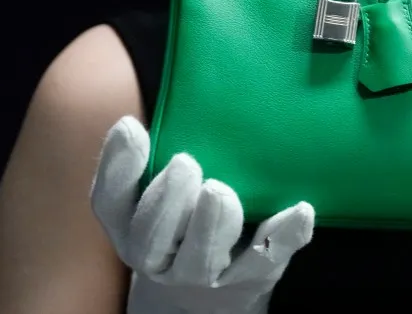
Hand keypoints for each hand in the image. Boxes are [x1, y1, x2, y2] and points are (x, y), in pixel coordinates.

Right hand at [90, 116, 313, 313]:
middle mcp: (160, 257)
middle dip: (167, 202)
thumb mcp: (155, 189)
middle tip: (184, 163)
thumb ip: (145, 158)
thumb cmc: (182, 216)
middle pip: (152, 239)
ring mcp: (207, 273)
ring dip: (211, 224)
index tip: (135, 128)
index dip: (118, 168)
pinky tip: (300, 210)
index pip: (111, 203)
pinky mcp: (253, 276)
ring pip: (203, 258)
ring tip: (219, 191)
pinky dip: (284, 234)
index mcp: (131, 226)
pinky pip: (268, 259)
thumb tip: (130, 124)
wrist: (211, 288)